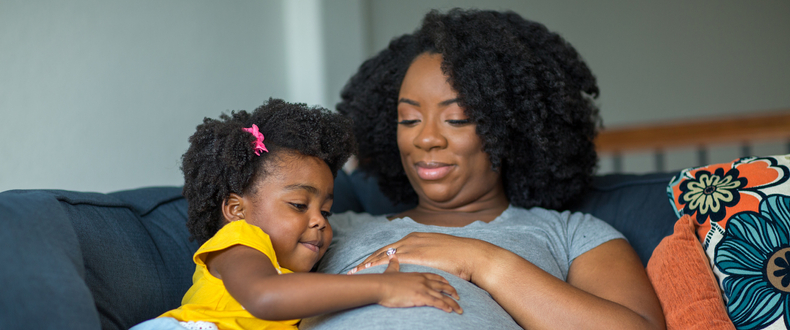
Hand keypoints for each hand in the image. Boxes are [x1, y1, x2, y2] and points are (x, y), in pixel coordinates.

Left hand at [348, 232, 497, 281]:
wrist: (470, 255)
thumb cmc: (458, 257)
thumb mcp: (439, 252)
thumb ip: (428, 255)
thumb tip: (425, 263)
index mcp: (416, 237)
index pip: (391, 247)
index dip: (378, 256)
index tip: (367, 263)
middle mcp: (411, 239)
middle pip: (383, 250)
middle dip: (368, 260)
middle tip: (355, 269)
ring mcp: (412, 245)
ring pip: (383, 254)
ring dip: (368, 263)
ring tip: (356, 272)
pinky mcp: (415, 254)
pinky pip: (390, 261)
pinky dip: (377, 266)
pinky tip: (369, 272)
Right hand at [374, 254, 462, 313]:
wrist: (379, 286)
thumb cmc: (383, 280)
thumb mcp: (391, 270)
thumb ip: (394, 264)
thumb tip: (392, 257)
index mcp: (417, 274)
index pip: (435, 276)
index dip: (443, 281)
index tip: (449, 284)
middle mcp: (423, 280)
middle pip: (442, 285)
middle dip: (452, 291)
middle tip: (459, 296)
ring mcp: (423, 288)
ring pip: (442, 295)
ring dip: (452, 303)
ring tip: (459, 309)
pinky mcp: (420, 296)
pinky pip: (436, 302)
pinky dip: (445, 306)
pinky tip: (450, 310)